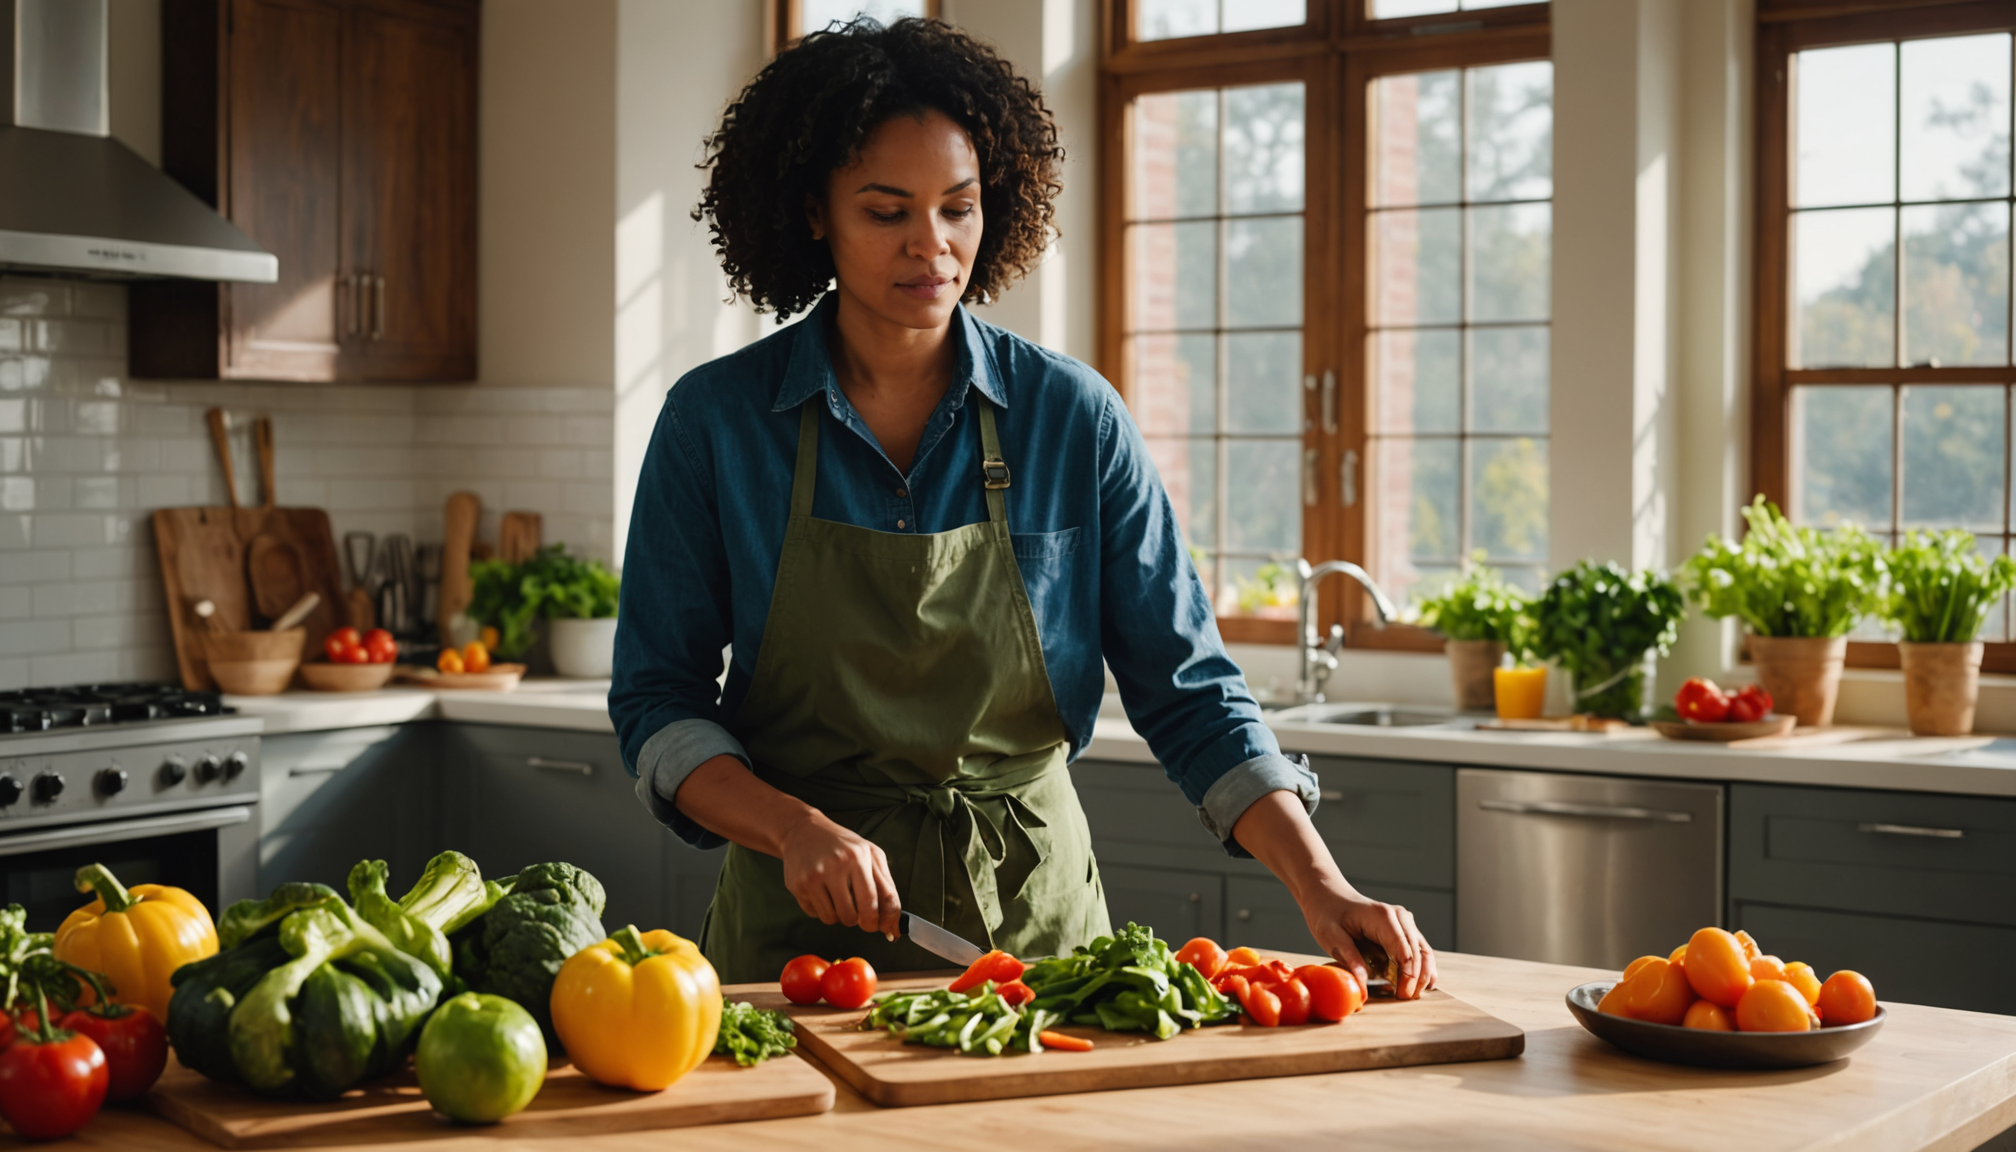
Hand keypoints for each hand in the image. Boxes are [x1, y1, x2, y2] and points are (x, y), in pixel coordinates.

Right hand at [777, 811, 902, 937]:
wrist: (803, 831)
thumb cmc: (842, 845)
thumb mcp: (870, 855)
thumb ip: (885, 887)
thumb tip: (893, 925)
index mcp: (857, 857)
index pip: (872, 902)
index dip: (877, 921)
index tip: (876, 926)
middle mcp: (834, 866)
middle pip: (851, 916)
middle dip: (857, 920)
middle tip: (856, 911)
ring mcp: (813, 876)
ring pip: (832, 919)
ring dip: (838, 914)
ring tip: (837, 895)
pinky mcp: (797, 885)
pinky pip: (815, 914)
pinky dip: (822, 909)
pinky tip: (821, 891)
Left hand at [1298, 883, 1437, 999]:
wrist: (1329, 896)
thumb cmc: (1328, 915)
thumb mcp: (1331, 937)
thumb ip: (1350, 959)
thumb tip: (1363, 987)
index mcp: (1383, 917)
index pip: (1405, 951)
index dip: (1407, 976)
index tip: (1401, 995)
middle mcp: (1399, 917)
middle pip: (1418, 952)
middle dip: (1415, 979)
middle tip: (1404, 999)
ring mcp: (1404, 921)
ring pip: (1424, 951)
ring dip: (1423, 975)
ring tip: (1412, 995)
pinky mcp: (1404, 928)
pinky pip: (1419, 948)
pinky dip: (1423, 966)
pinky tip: (1426, 983)